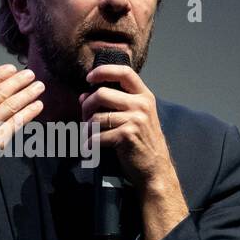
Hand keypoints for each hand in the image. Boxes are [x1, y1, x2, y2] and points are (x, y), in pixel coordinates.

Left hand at [79, 64, 176, 191]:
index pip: (124, 72)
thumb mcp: (137, 117)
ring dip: (87, 128)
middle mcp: (141, 105)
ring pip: (96, 117)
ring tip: (89, 135)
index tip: (89, 78)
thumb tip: (83, 96)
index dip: (103, 71)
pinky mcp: (127, 136)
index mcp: (144, 96)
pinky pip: (98, 135)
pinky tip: (91, 147)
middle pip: (102, 94)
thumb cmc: (143, 142)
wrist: (155, 168)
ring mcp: (135, 120)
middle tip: (85, 118)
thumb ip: (114, 103)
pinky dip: (90, 143)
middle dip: (87, 106)